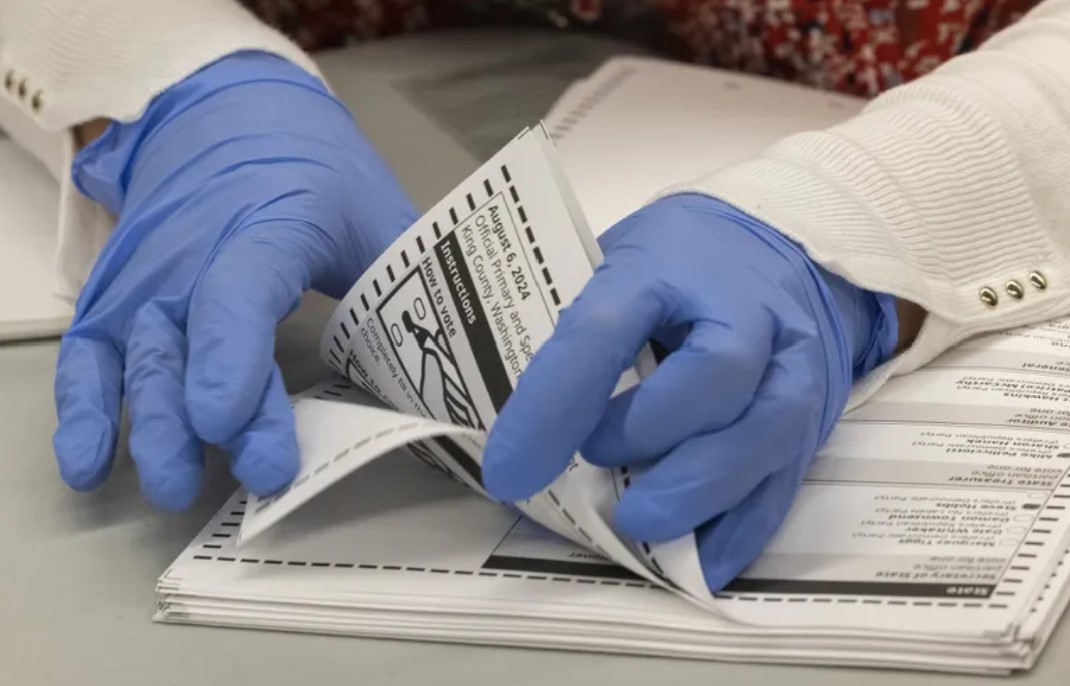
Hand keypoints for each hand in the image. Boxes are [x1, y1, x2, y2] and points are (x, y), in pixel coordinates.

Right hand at [53, 52, 415, 509]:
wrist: (226, 114)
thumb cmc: (313, 170)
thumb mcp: (374, 209)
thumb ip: (412, 273)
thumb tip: (472, 354)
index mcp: (267, 219)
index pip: (241, 286)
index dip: (232, 354)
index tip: (229, 424)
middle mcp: (193, 248)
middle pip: (187, 336)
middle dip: (201, 416)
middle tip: (244, 478)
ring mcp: (149, 273)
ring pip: (135, 351)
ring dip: (148, 423)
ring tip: (172, 486)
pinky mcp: (121, 294)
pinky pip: (89, 351)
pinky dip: (83, 408)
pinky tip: (87, 466)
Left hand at [482, 193, 896, 589]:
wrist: (786, 253)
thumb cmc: (678, 267)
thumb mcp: (619, 268)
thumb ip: (580, 334)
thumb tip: (523, 432)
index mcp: (671, 261)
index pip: (608, 325)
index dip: (557, 400)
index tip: (510, 467)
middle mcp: (746, 308)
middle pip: (716, 374)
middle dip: (648, 435)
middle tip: (596, 460)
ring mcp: (793, 363)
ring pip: (765, 431)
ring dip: (696, 491)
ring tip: (639, 521)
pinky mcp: (815, 418)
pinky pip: (787, 481)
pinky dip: (740, 530)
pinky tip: (698, 564)